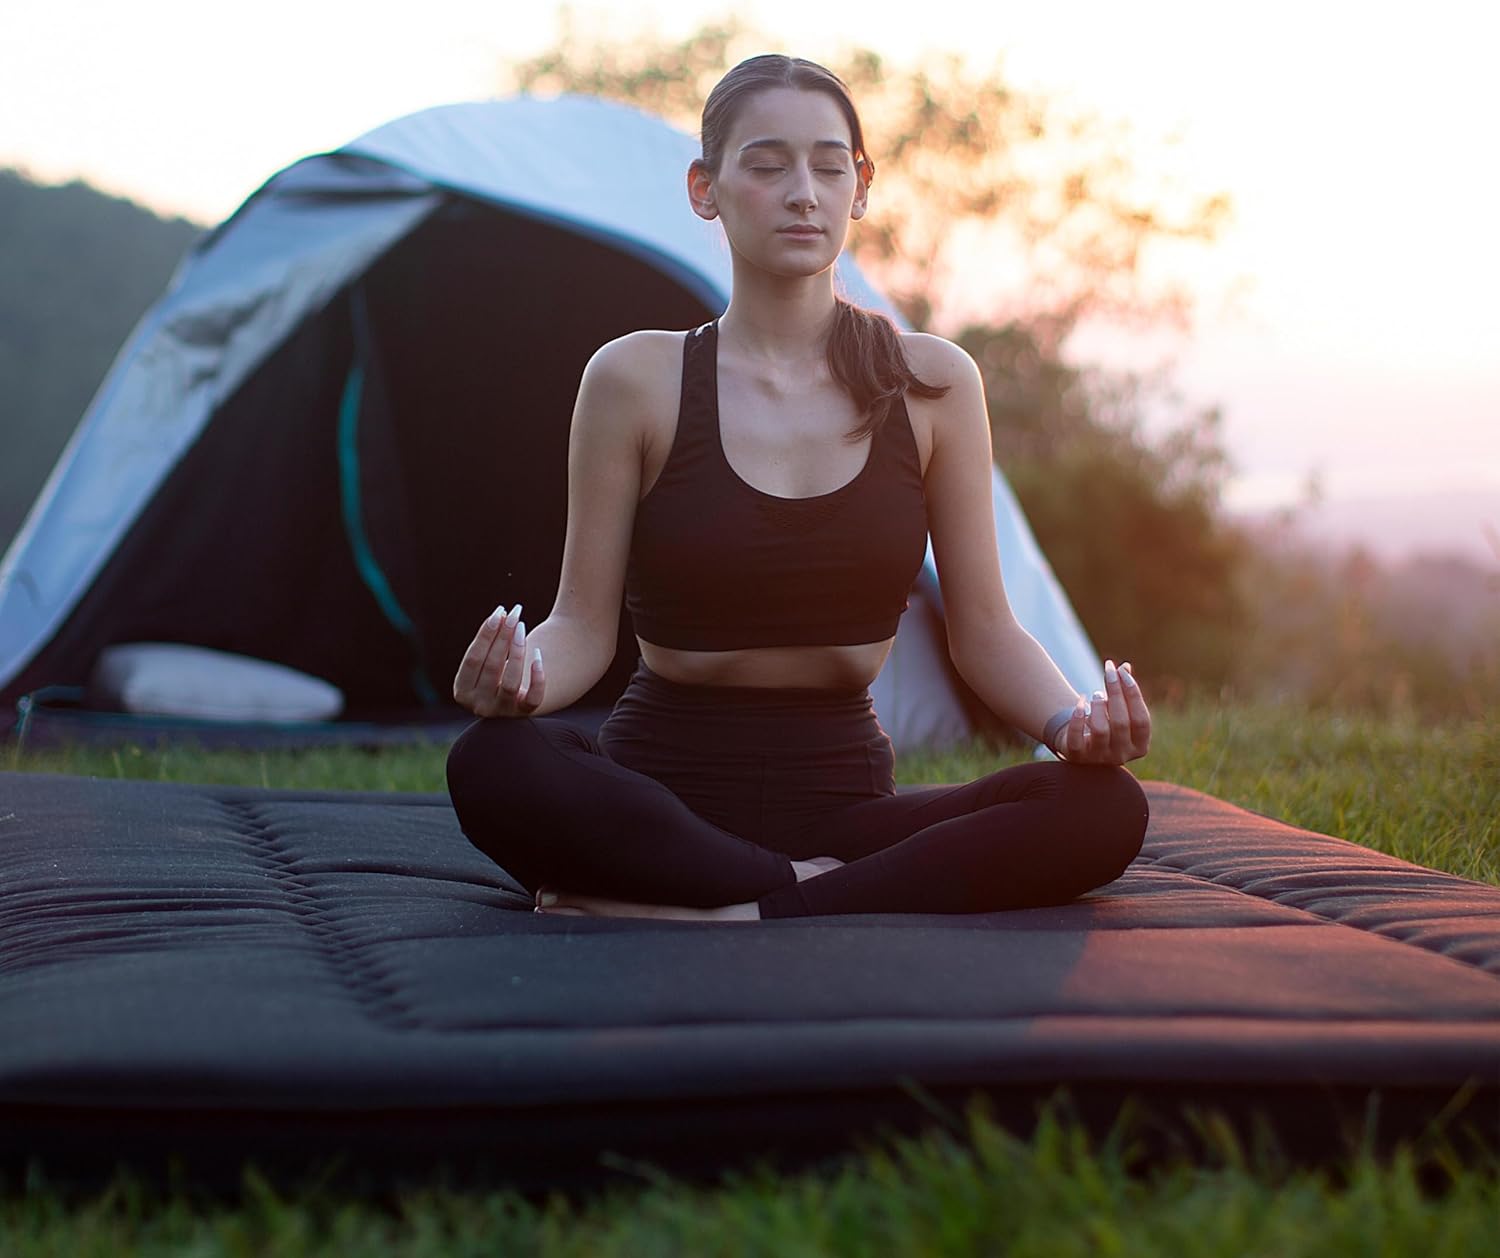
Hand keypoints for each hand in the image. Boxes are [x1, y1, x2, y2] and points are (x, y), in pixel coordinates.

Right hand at [452, 602, 545, 717]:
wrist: (514, 697)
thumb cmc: (495, 672)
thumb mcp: (485, 661)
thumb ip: (489, 641)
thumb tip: (501, 614)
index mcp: (462, 691)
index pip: (472, 659)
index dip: (485, 634)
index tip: (499, 612)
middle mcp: (479, 705)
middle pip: (491, 667)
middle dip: (503, 636)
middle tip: (515, 613)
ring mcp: (502, 711)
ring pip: (510, 682)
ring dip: (517, 651)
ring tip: (522, 627)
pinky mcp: (524, 713)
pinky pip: (533, 698)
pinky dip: (537, 678)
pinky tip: (538, 654)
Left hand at [1055, 660, 1150, 764]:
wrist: (1081, 746)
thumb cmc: (1107, 723)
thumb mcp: (1118, 709)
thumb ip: (1124, 691)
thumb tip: (1125, 667)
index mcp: (1139, 746)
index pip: (1141, 720)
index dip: (1133, 693)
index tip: (1122, 671)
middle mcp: (1121, 755)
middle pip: (1120, 722)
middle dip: (1114, 692)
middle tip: (1108, 671)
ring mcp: (1098, 758)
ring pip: (1100, 730)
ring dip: (1098, 706)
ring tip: (1095, 693)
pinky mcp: (1077, 756)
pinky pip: (1076, 737)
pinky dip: (1077, 716)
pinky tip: (1080, 700)